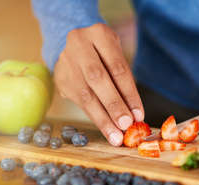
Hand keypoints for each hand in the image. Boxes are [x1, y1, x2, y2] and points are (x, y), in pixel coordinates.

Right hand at [54, 24, 143, 145]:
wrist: (75, 46)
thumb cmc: (104, 54)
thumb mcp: (116, 58)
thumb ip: (124, 82)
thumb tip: (135, 115)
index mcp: (99, 34)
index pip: (117, 67)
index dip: (129, 93)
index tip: (139, 115)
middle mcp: (79, 44)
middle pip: (98, 79)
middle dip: (114, 105)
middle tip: (126, 125)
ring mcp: (66, 61)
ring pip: (85, 94)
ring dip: (103, 119)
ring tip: (116, 136)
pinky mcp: (60, 78)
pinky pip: (79, 102)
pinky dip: (96, 118)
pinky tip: (107, 130)